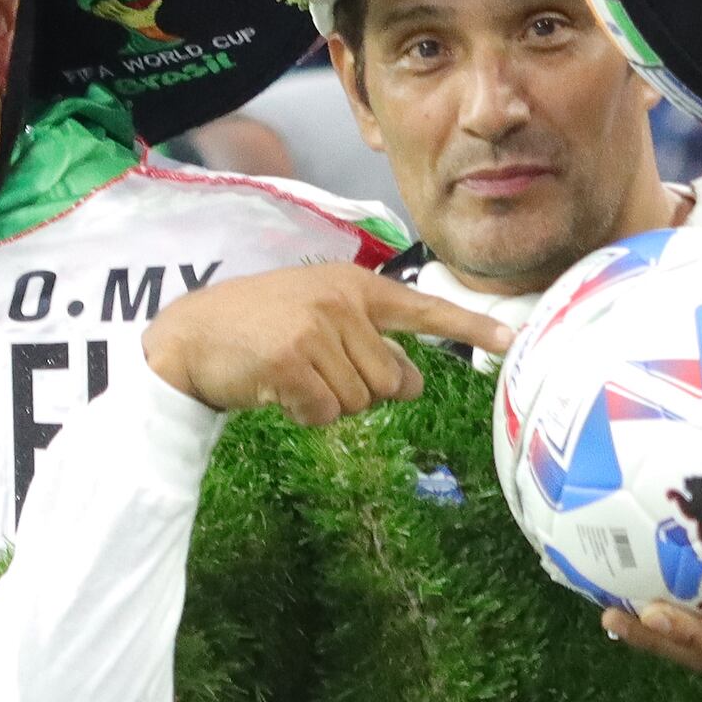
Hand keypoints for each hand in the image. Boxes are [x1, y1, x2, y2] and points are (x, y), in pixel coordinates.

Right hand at [140, 266, 512, 425]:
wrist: (192, 336)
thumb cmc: (261, 327)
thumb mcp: (320, 316)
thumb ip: (371, 342)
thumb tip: (413, 385)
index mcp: (355, 286)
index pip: (423, 308)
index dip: (469, 327)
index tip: (510, 341)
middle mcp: (341, 303)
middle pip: (391, 381)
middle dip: (359, 389)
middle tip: (316, 369)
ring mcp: (315, 331)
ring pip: (360, 402)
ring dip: (328, 403)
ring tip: (293, 375)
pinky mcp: (290, 363)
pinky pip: (325, 415)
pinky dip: (303, 415)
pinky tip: (277, 390)